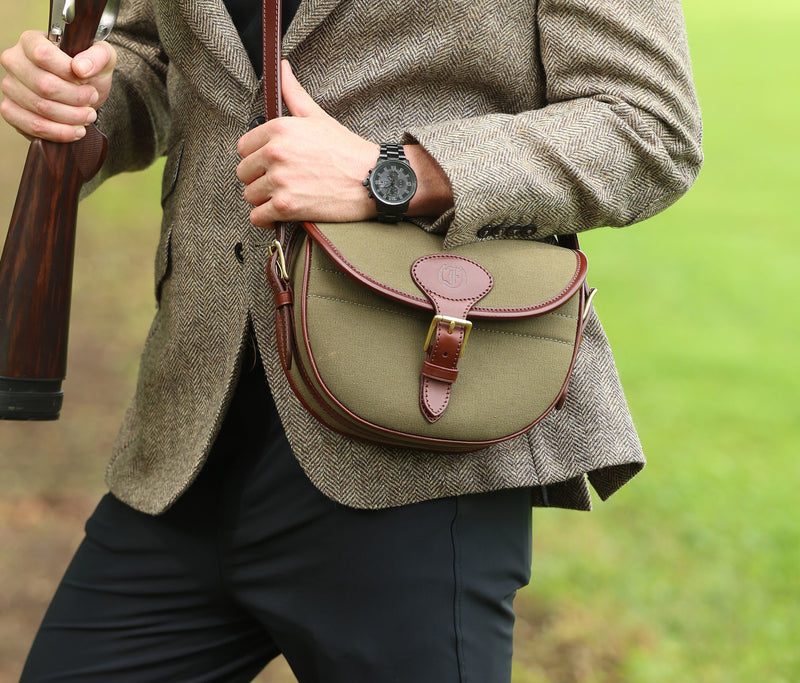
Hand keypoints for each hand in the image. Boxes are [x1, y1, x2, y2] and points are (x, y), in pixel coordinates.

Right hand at [0, 30, 115, 141]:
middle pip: (45, 85)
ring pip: (42, 108)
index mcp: (31, 41)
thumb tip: (81, 68)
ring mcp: (9, 86)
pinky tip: (76, 131)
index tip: (87, 82)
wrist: (82, 94)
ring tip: (88, 116)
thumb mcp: (102, 58)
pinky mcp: (10, 110)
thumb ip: (98, 56)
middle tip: (92, 100)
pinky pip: (33, 126)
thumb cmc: (88, 72)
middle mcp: (14, 61)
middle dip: (76, 98)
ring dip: (72, 117)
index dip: (69, 73)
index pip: (43, 55)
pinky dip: (60, 132)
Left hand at [237, 60, 377, 226]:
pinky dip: (266, 219)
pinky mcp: (286, 207)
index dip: (257, 157)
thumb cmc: (347, 150)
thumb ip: (294, 93)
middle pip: (244, 172)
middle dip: (259, 179)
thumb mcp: (317, 116)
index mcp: (279, 129)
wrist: (372, 179)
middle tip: (281, 182)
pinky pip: (258, 217)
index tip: (272, 164)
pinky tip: (280, 215)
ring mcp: (280, 181)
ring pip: (250, 195)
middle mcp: (275, 153)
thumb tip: (282, 67)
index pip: (243, 147)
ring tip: (284, 197)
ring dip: (264, 200)